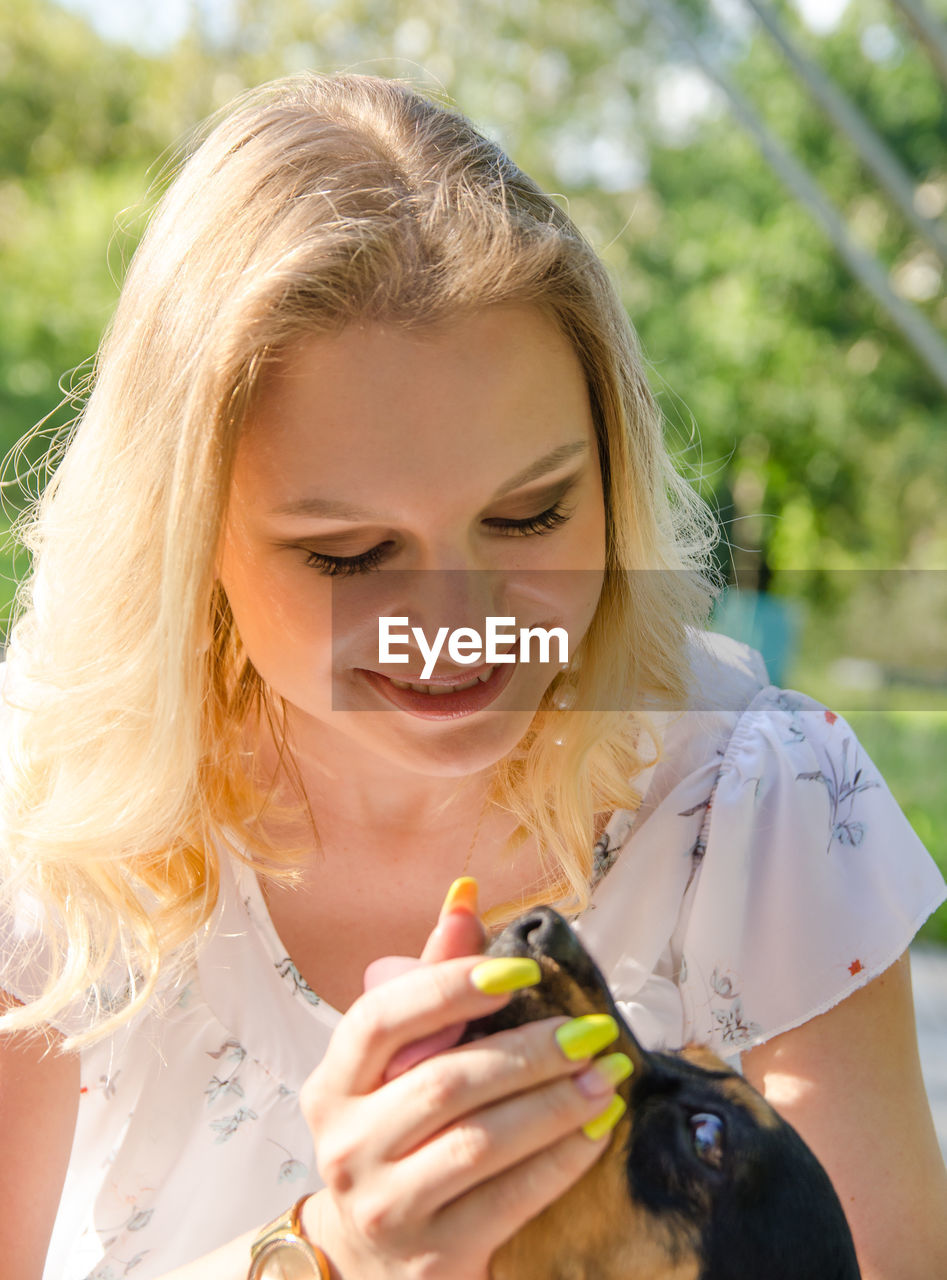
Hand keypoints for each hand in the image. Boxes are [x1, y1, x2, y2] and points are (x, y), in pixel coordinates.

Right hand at [299, 884, 622, 1279]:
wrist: (373, 1265)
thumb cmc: (396, 1137)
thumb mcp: (399, 1064)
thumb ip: (433, 981)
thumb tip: (465, 895)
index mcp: (333, 1084)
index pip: (382, 1019)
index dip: (450, 986)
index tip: (522, 968)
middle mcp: (346, 1145)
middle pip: (445, 1082)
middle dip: (529, 1051)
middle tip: (591, 1030)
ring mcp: (386, 1207)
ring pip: (480, 1142)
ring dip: (555, 1103)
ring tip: (608, 1075)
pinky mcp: (434, 1258)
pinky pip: (510, 1200)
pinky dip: (561, 1160)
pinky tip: (596, 1130)